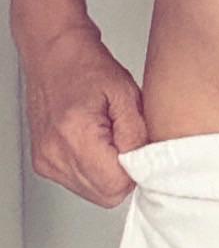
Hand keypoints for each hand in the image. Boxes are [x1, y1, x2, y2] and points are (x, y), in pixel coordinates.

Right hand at [22, 21, 147, 206]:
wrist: (53, 52)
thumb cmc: (86, 65)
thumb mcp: (127, 94)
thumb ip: (137, 135)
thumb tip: (145, 166)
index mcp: (75, 135)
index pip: (116, 185)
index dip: (135, 171)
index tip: (138, 150)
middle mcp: (55, 153)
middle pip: (105, 194)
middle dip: (123, 174)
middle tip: (123, 141)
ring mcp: (46, 160)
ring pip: (93, 192)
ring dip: (107, 172)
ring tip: (106, 138)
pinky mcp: (44, 162)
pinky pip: (79, 183)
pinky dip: (93, 169)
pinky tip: (94, 143)